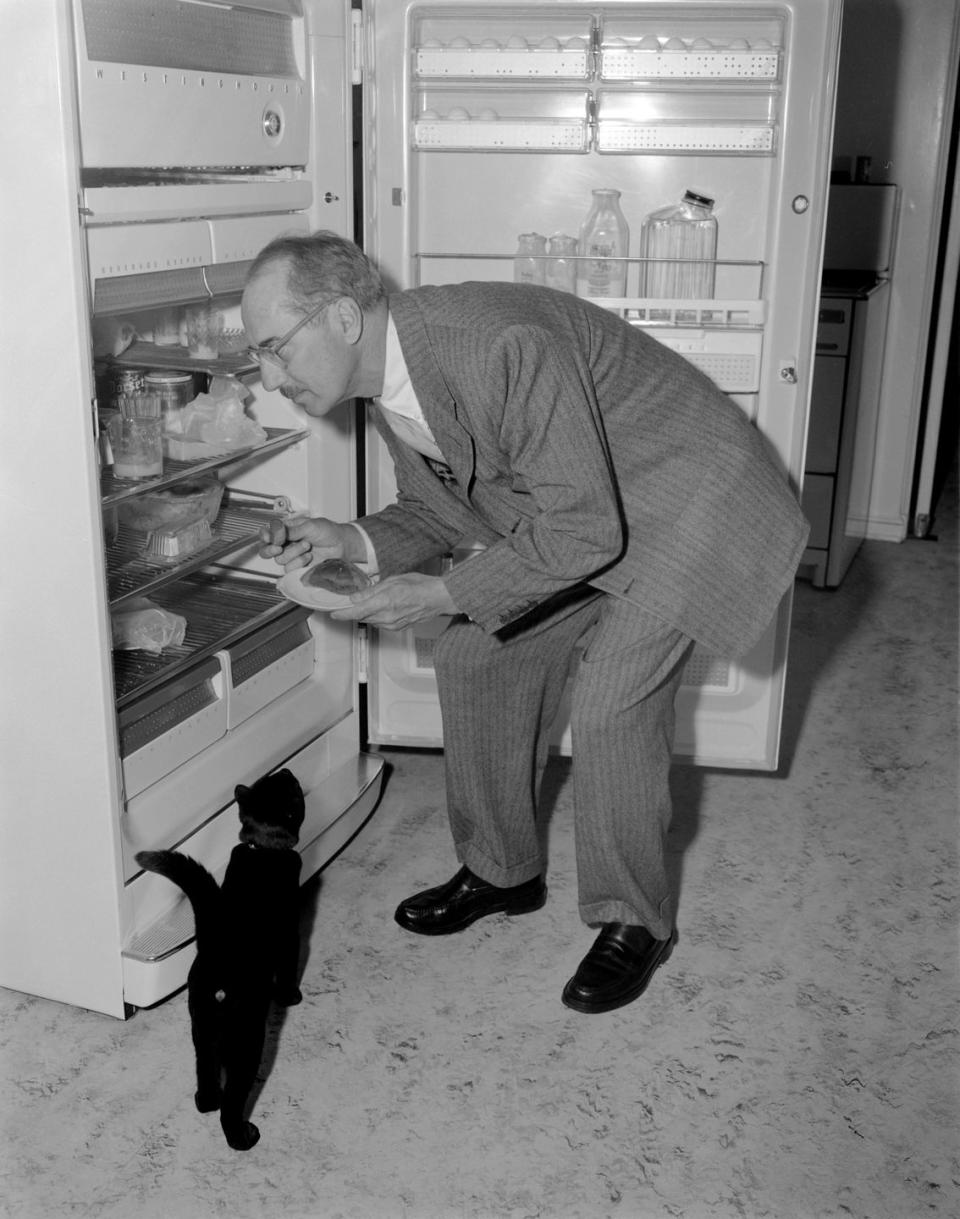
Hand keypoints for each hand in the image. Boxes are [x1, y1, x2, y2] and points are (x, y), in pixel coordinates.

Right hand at [258, 515, 358, 572]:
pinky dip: (299, 562)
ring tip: (307, 545)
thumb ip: (291, 530)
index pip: (267, 533)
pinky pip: (289, 569)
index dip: (265, 536)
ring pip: (279, 560)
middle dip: (270, 549)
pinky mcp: (298, 568)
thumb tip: (276, 531)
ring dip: (293, 552)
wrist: (341, 544)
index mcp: (285, 530)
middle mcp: (285, 544)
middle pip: (265, 551)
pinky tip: (309, 556)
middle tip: (278, 547)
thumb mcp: (309, 526)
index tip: (269, 537)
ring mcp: (291, 556)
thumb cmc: (327, 531)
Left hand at [330, 573, 457, 628]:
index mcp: (383, 602)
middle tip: (349, 603)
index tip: (332, 614)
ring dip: (366, 613)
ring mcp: (392, 625)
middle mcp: (386, 617)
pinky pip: (380, 623)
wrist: (438, 598)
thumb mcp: (393, 580)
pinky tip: (382, 607)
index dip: (341, 614)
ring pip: (370, 620)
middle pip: (361, 617)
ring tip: (369, 602)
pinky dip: (376, 616)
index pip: (355, 612)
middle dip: (353, 611)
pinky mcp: (397, 628)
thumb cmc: (419, 585)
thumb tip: (355, 598)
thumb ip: (372, 591)